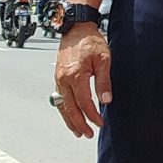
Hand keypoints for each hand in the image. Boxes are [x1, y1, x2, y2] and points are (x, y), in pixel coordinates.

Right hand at [53, 21, 113, 138]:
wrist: (77, 28)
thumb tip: (106, 101)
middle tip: (87, 134)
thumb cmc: (90, 41)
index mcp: (75, 75)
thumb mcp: (103, 59)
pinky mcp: (57, 77)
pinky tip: (70, 115)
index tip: (100, 123)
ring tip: (77, 131)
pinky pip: (59, 98)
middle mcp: (63, 79)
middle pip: (69, 108)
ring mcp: (58, 79)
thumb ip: (103, 81)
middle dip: (79, 123)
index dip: (92, 115)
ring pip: (61, 105)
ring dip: (69, 120)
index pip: (84, 102)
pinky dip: (64, 110)